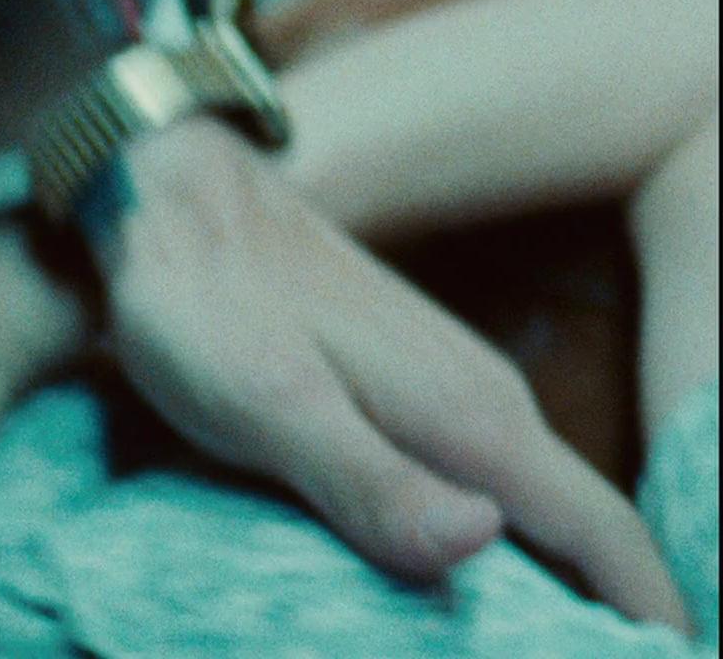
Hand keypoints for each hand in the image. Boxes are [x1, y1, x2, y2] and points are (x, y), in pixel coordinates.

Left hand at [89, 119, 688, 631]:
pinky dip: (487, 540)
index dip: (645, 616)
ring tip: (511, 646)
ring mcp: (443, 388)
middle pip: (578, 530)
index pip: (602, 532)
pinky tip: (448, 580)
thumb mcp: (270, 404)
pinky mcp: (400, 386)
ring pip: (529, 505)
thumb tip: (482, 542)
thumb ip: (371, 481)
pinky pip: (476, 478)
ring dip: (544, 582)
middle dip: (597, 615)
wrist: (169, 200)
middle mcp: (482, 401)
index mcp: (471, 417)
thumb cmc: (207, 303)